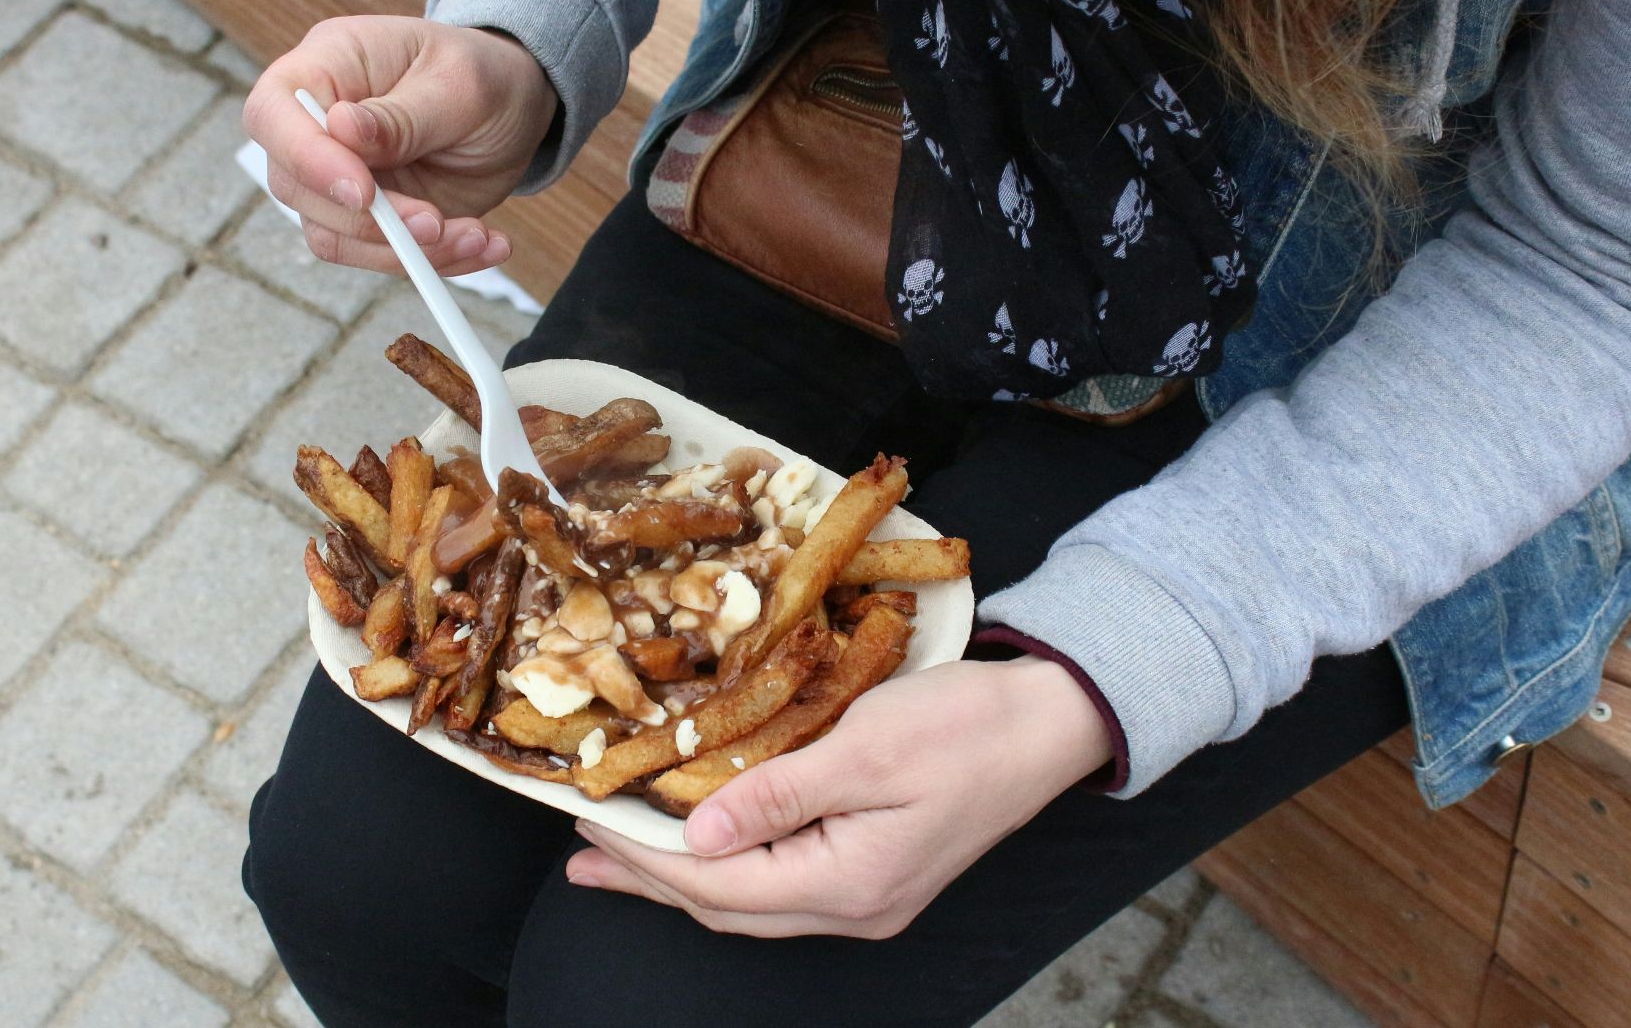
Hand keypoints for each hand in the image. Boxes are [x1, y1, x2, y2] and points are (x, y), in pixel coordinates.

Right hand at [243, 16, 558, 275]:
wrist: (516, 106)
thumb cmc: (484, 75)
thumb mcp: (458, 86)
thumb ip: (401, 115)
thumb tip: (340, 129)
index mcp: (327, 65)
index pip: (273, 112)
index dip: (304, 158)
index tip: (363, 192)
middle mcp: (319, 125)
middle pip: (295, 187)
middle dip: (370, 221)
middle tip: (436, 222)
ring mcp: (340, 177)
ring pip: (334, 236)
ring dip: (407, 251)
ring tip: (477, 236)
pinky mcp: (371, 219)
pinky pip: (379, 256)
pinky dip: (434, 261)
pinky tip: (484, 245)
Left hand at [566, 656, 1113, 937]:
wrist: (1050, 724)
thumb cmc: (965, 725)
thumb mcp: (865, 749)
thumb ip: (776, 797)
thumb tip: (696, 842)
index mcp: (848, 883)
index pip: (715, 882)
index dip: (644, 854)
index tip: (587, 819)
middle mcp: (854, 906)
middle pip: (725, 905)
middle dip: (647, 876)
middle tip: (580, 851)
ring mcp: (867, 895)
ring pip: (749, 898)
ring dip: (681, 875)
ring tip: (617, 854)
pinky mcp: (874, 870)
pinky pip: (778, 881)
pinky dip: (726, 862)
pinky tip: (701, 841)